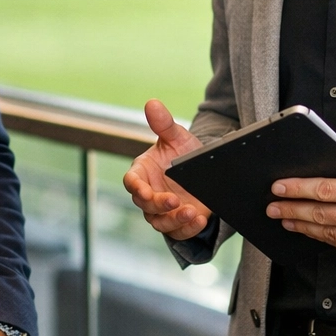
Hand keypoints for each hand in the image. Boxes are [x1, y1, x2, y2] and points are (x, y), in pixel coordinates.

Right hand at [123, 100, 211, 241]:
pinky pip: (178, 232)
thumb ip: (164, 123)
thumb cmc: (183, 153)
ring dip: (174, 220)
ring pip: (159, 222)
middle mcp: (149, 194)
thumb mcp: (177, 137)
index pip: (131, 182)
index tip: (145, 191)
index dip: (136, 188)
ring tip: (191, 212)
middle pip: (145, 205)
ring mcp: (162, 211)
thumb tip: (152, 103)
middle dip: (159, 204)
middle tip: (174, 199)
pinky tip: (199, 219)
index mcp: (143, 172)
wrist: (204, 173)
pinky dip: (188, 229)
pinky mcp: (177, 224)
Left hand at [266, 150, 335, 257]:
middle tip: (273, 206)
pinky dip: (321, 237)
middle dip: (292, 209)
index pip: (325, 190)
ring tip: (284, 219)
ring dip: (302, 225)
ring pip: (327, 233)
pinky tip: (309, 230)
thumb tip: (328, 156)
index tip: (280, 187)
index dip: (298, 189)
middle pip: (320, 213)